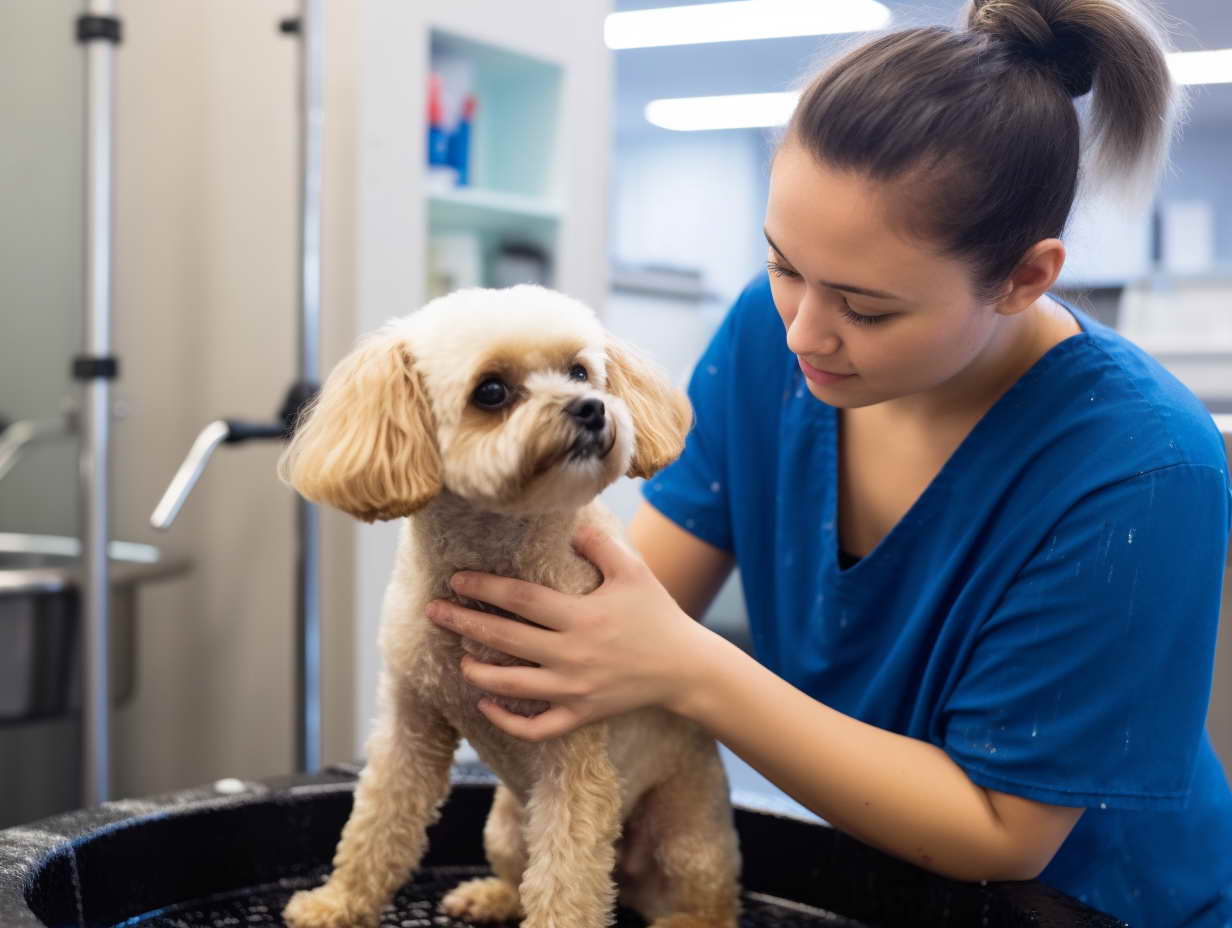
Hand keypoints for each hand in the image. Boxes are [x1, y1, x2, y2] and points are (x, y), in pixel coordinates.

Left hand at [424, 523, 713, 740]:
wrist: (685, 668)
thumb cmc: (657, 614)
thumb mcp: (633, 571)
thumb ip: (599, 545)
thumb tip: (568, 523)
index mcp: (581, 616)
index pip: (520, 599)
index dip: (484, 588)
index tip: (456, 580)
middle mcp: (571, 654)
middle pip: (504, 639)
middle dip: (463, 624)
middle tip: (433, 612)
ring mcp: (574, 689)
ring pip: (511, 685)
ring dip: (478, 672)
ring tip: (460, 657)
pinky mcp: (580, 715)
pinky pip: (536, 727)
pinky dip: (507, 720)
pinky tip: (486, 705)